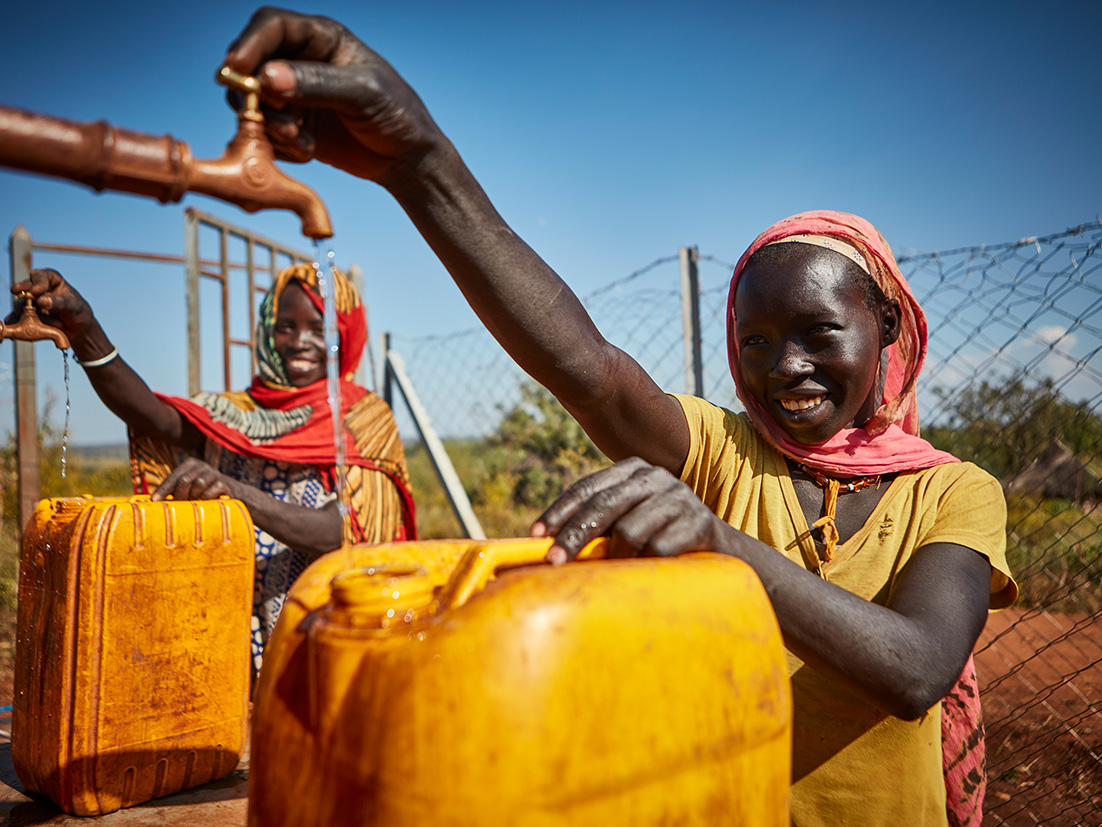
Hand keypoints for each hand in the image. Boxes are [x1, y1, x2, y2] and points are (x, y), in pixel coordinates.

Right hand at [9, 268, 95, 339]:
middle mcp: (38, 288)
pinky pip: (18, 317)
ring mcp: (30, 301)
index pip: (42, 276)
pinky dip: (18, 321)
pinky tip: (17, 324)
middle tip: (15, 290)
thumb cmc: (77, 311)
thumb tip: (41, 301)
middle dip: (22, 289)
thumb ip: (59, 302)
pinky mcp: (26, 314)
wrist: (76, 328)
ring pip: (22, 303)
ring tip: (41, 321)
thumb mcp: (73, 306)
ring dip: (27, 311)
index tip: (36, 291)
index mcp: (51, 280)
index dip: (38, 282)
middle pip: (26, 286)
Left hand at [152, 457, 234, 501]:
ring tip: (195, 501)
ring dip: (194, 497)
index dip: (163, 489)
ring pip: (197, 485)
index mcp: (190, 464)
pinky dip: (205, 499)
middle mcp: (202, 466)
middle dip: (179, 495)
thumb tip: (152, 500)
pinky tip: (206, 501)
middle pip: (184, 480)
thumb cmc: (203, 491)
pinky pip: (208, 492)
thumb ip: (174, 489)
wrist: (232, 492)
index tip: (154, 501)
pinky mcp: (223, 483)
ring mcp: (214, 473)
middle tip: (179, 504)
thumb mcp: (189, 486)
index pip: (173, 476)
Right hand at [223, 7, 444, 182]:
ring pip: (253, 100)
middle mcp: (301, 62)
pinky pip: (264, 131)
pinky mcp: (293, 125)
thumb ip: (317, 83)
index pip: (272, 27)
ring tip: (299, 140)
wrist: (406, 159)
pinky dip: (277, 144)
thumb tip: (268, 77)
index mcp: (322, 39)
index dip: (249, 43)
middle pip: (251, 64)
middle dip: (253, 92)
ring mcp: (294, 95)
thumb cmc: (397, 114)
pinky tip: (307, 151)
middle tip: (272, 117)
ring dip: (268, 123)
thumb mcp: (364, 93)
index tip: (237, 67)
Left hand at [531, 457, 724, 564]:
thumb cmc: (660, 537)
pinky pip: (658, 548)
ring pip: (630, 530)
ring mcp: (679, 497)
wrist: (722, 551)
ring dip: (617, 555)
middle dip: (574, 535)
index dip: (560, 510)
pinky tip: (649, 569)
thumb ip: (599, 524)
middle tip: (554, 561)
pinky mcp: (699, 522)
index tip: (537, 534)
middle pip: (604, 505)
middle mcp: (655, 477)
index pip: (587, 487)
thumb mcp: (629, 521)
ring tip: (617, 569)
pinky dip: (647, 563)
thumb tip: (549, 545)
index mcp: (632, 471)